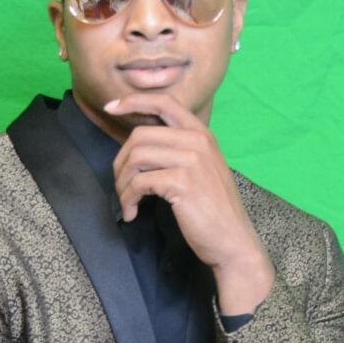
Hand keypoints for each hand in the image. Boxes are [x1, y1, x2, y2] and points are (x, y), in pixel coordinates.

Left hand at [103, 88, 274, 303]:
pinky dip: (128, 199)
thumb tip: (139, 145)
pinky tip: (132, 213)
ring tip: (127, 202)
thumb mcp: (201, 170)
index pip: (164, 102)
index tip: (111, 108)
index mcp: (202, 134)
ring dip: (122, 183)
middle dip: (121, 162)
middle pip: (140, 135)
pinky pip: (140, 183)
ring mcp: (191, 160)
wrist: (233, 240)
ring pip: (136, 157)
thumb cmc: (213, 211)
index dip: (133, 101)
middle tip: (121, 186)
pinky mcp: (182, 182)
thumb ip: (178, 151)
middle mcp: (197, 141)